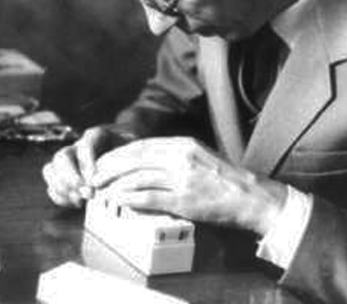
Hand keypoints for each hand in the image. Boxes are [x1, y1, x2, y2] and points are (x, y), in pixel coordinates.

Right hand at [42, 126, 132, 207]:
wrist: (126, 146)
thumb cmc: (132, 148)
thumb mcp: (136, 147)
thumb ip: (132, 157)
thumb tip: (127, 176)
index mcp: (96, 136)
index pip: (85, 145)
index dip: (88, 164)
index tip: (95, 181)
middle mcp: (78, 146)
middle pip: (62, 157)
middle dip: (72, 178)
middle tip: (87, 193)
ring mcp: (69, 160)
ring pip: (51, 169)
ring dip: (62, 187)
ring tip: (79, 200)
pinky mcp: (65, 175)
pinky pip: (51, 183)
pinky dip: (59, 195)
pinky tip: (74, 203)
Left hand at [92, 136, 286, 235]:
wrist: (251, 197)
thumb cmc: (223, 179)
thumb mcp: (197, 156)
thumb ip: (172, 155)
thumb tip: (142, 161)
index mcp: (182, 145)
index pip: (140, 146)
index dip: (118, 154)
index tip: (103, 162)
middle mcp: (180, 158)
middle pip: (134, 160)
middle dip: (110, 168)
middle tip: (95, 177)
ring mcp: (181, 179)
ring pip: (137, 178)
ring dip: (115, 185)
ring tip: (102, 191)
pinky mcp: (184, 201)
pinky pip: (148, 198)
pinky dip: (129, 199)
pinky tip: (119, 201)